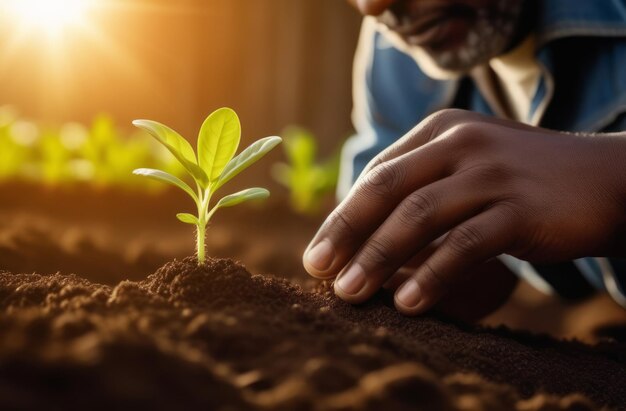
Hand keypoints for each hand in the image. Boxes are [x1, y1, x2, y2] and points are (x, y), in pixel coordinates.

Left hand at [303, 109, 625, 315]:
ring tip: (350, 294)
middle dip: (345, 233)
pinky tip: (408, 303)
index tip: (318, 253)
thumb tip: (366, 241)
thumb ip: (423, 191)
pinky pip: (463, 244)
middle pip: (385, 189)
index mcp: (440, 130)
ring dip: (377, 258)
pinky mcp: (519, 208)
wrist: (607, 179)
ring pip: (418, 216)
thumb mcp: (468, 170)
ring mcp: (490, 172)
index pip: (377, 175)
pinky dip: (431, 275)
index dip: (343, 217)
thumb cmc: (525, 181)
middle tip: (317, 271)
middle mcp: (460, 142)